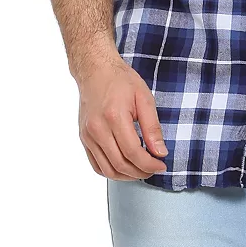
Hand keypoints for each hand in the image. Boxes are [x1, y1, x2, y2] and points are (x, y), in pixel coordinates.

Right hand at [77, 53, 168, 180]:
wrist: (96, 70)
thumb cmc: (121, 80)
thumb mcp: (144, 97)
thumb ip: (152, 127)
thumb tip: (160, 152)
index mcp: (114, 117)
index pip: (133, 152)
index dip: (149, 164)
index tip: (161, 165)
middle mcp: (98, 129)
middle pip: (120, 164)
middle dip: (140, 172)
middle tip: (154, 169)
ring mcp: (88, 135)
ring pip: (107, 169)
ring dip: (126, 176)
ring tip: (141, 170)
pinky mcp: (84, 138)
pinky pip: (96, 164)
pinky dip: (111, 171)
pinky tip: (124, 167)